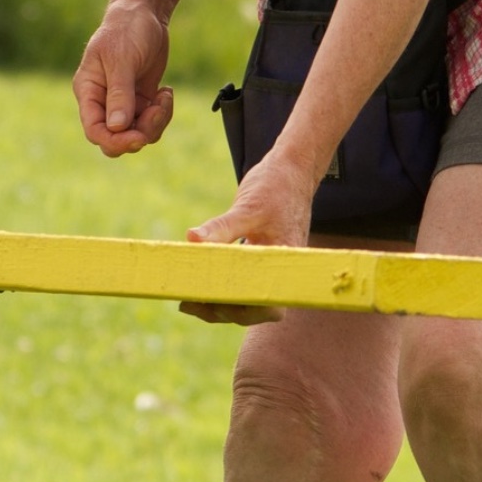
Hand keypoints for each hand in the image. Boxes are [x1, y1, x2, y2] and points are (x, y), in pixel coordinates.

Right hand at [73, 0, 172, 156]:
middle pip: (114, 139)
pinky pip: (150, 122)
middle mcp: (102, 101)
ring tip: (164, 96)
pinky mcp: (140, 100)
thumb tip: (117, 128)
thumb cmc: (126, 30)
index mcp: (88, 91)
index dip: (114, 141)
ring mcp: (122, 103)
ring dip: (155, 122)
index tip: (138, 137)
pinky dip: (162, 113)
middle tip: (156, 113)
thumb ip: (119, 95)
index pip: (94, 130)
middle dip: (138, 135)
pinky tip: (166, 91)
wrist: (144, 13)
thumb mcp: (121, 60)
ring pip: (136, 133)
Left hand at [178, 153, 316, 326]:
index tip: (208, 304)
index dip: (238, 311)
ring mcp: (272, 265)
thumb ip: (221, 227)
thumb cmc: (276, 187)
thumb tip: (192, 239)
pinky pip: (243, 279)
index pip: (266, 304)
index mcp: (285, 264)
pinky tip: (200, 283)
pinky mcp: (262, 257)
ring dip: (221, 301)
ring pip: (248, 296)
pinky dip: (224, 284)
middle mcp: (282, 270)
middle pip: (255, 307)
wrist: (293, 170)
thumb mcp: (247, 207)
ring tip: (189, 301)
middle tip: (189, 304)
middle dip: (223, 310)